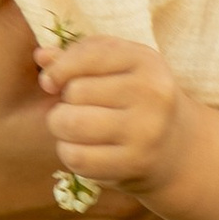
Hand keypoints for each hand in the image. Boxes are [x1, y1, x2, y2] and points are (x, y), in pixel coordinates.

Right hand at [0, 0, 158, 219]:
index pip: (138, 112)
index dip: (152, 91)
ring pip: (144, 207)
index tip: (160, 76)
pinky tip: (136, 198)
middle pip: (152, 165)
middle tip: (181, 110)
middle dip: (163, 135)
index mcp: (75, 138)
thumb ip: (23, 18)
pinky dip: (135, 218)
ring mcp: (71, 219)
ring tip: (169, 151)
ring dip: (156, 179)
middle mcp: (83, 186)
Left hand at [38, 34, 206, 202]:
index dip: (59, 69)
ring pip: (71, 124)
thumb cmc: (137, 98)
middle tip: (75, 108)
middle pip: (75, 92)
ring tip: (72, 126)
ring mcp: (145, 131)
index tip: (51, 82)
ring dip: (60, 126)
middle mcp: (151, 94)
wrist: (177, 147)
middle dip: (63, 101)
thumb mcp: (118, 67)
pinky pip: (77, 158)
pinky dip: (68, 153)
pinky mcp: (134, 163)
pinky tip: (80, 148)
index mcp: (147, 61)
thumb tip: (41, 56)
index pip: (88, 56)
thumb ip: (80, 56)